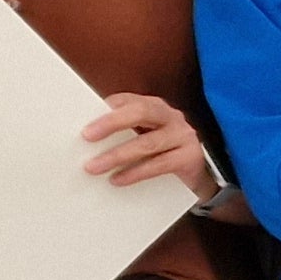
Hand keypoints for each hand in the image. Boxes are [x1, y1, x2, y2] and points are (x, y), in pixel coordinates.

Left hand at [81, 92, 216, 200]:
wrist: (195, 177)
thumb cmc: (161, 154)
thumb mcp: (142, 137)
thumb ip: (122, 132)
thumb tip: (87, 139)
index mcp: (154, 107)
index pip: (128, 100)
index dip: (107, 108)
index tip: (85, 120)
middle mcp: (171, 116)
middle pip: (141, 112)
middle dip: (112, 123)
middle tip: (87, 136)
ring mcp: (183, 136)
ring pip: (147, 143)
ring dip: (117, 155)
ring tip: (94, 167)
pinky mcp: (189, 158)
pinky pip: (159, 164)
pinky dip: (135, 173)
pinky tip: (118, 179)